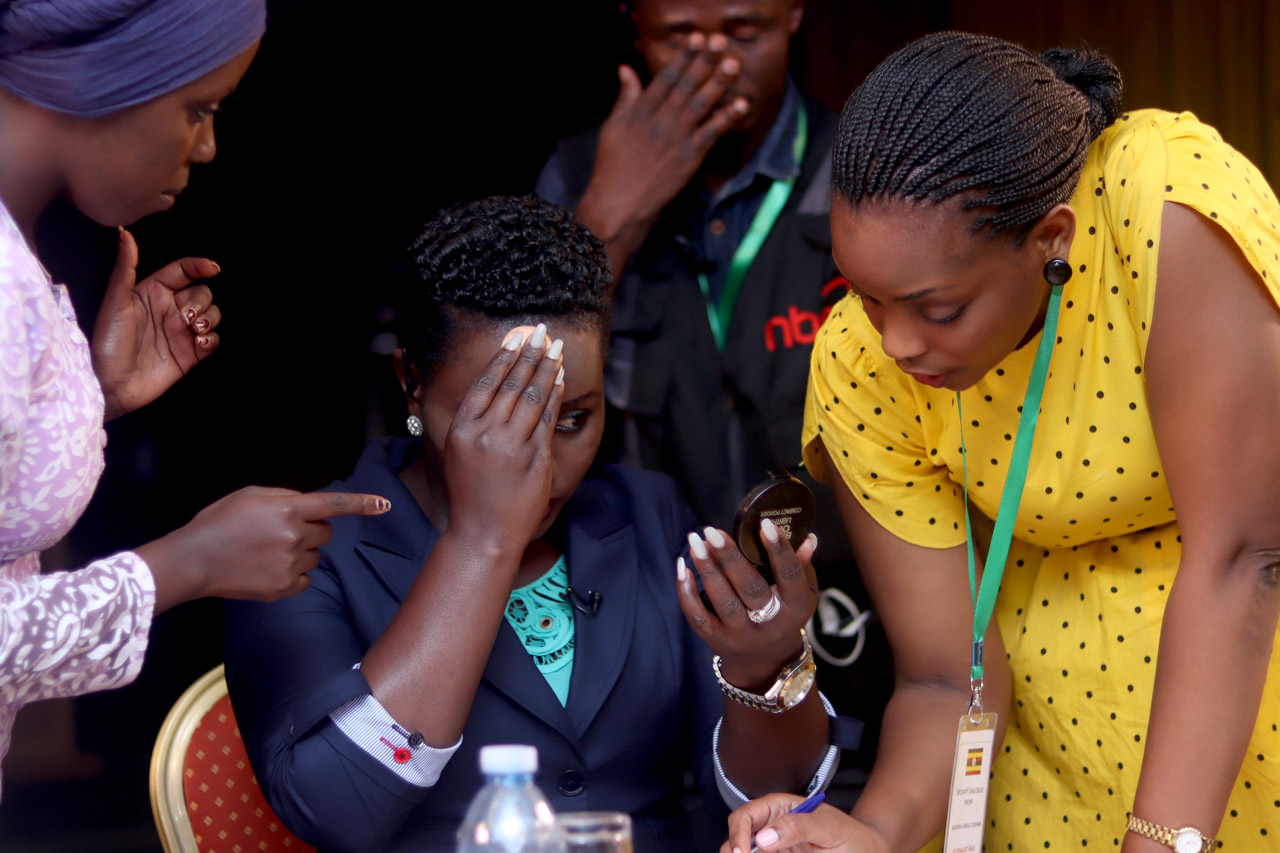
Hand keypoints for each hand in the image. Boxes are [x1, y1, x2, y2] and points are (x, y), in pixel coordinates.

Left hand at [92, 228, 221, 419]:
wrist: (110, 384)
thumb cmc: (107, 342)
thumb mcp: (116, 301)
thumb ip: (126, 267)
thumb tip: (125, 233)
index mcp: (152, 292)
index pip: (183, 271)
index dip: (199, 266)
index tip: (212, 269)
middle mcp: (169, 310)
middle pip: (202, 293)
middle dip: (201, 301)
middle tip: (187, 318)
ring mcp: (181, 333)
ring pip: (212, 314)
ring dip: (210, 318)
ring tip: (196, 330)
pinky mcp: (190, 354)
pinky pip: (213, 340)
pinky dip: (212, 339)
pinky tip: (199, 343)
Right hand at [137, 488, 390, 610]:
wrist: (193, 560)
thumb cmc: (218, 523)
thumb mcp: (250, 496)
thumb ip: (285, 497)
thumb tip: (307, 505)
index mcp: (287, 509)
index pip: (334, 504)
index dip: (362, 503)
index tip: (385, 504)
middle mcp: (294, 536)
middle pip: (326, 533)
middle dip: (311, 531)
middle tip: (281, 532)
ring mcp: (290, 564)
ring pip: (315, 557)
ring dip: (300, 553)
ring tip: (265, 552)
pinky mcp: (283, 588)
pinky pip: (305, 580)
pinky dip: (293, 576)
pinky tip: (266, 570)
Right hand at [439, 324, 564, 549]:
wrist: (483, 533)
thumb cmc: (470, 494)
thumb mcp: (458, 453)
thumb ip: (473, 422)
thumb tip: (492, 388)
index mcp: (463, 429)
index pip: (486, 383)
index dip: (503, 357)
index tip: (516, 337)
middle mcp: (486, 434)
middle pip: (511, 384)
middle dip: (530, 354)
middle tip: (542, 331)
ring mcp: (511, 446)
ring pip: (532, 396)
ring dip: (546, 368)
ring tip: (556, 347)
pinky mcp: (534, 458)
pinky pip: (547, 419)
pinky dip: (555, 395)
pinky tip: (560, 379)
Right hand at [575, 33, 746, 270]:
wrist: (620, 202)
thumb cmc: (613, 166)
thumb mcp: (613, 126)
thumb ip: (625, 97)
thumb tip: (625, 69)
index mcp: (640, 111)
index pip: (665, 77)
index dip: (683, 57)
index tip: (696, 40)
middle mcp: (660, 121)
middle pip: (686, 86)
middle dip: (704, 62)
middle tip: (720, 43)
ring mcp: (676, 139)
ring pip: (700, 105)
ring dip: (718, 84)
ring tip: (733, 65)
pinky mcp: (689, 157)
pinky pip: (712, 133)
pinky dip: (727, 118)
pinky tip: (742, 104)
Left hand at [678, 519, 818, 688]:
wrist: (767, 664)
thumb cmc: (785, 615)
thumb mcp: (802, 595)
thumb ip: (801, 566)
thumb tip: (806, 537)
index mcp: (796, 608)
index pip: (790, 575)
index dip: (779, 550)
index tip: (764, 523)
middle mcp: (771, 624)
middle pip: (749, 588)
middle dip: (729, 557)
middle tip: (712, 531)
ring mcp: (743, 636)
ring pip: (723, 601)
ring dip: (707, 569)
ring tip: (695, 542)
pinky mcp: (719, 642)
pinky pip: (699, 618)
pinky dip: (687, 593)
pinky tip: (682, 567)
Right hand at [722, 796, 886, 852]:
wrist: (866, 852)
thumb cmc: (850, 835)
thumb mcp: (828, 827)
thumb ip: (798, 827)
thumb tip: (764, 838)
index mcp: (779, 808)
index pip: (746, 816)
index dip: (739, 833)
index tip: (743, 852)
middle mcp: (771, 828)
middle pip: (738, 838)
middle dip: (734, 850)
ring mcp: (774, 848)